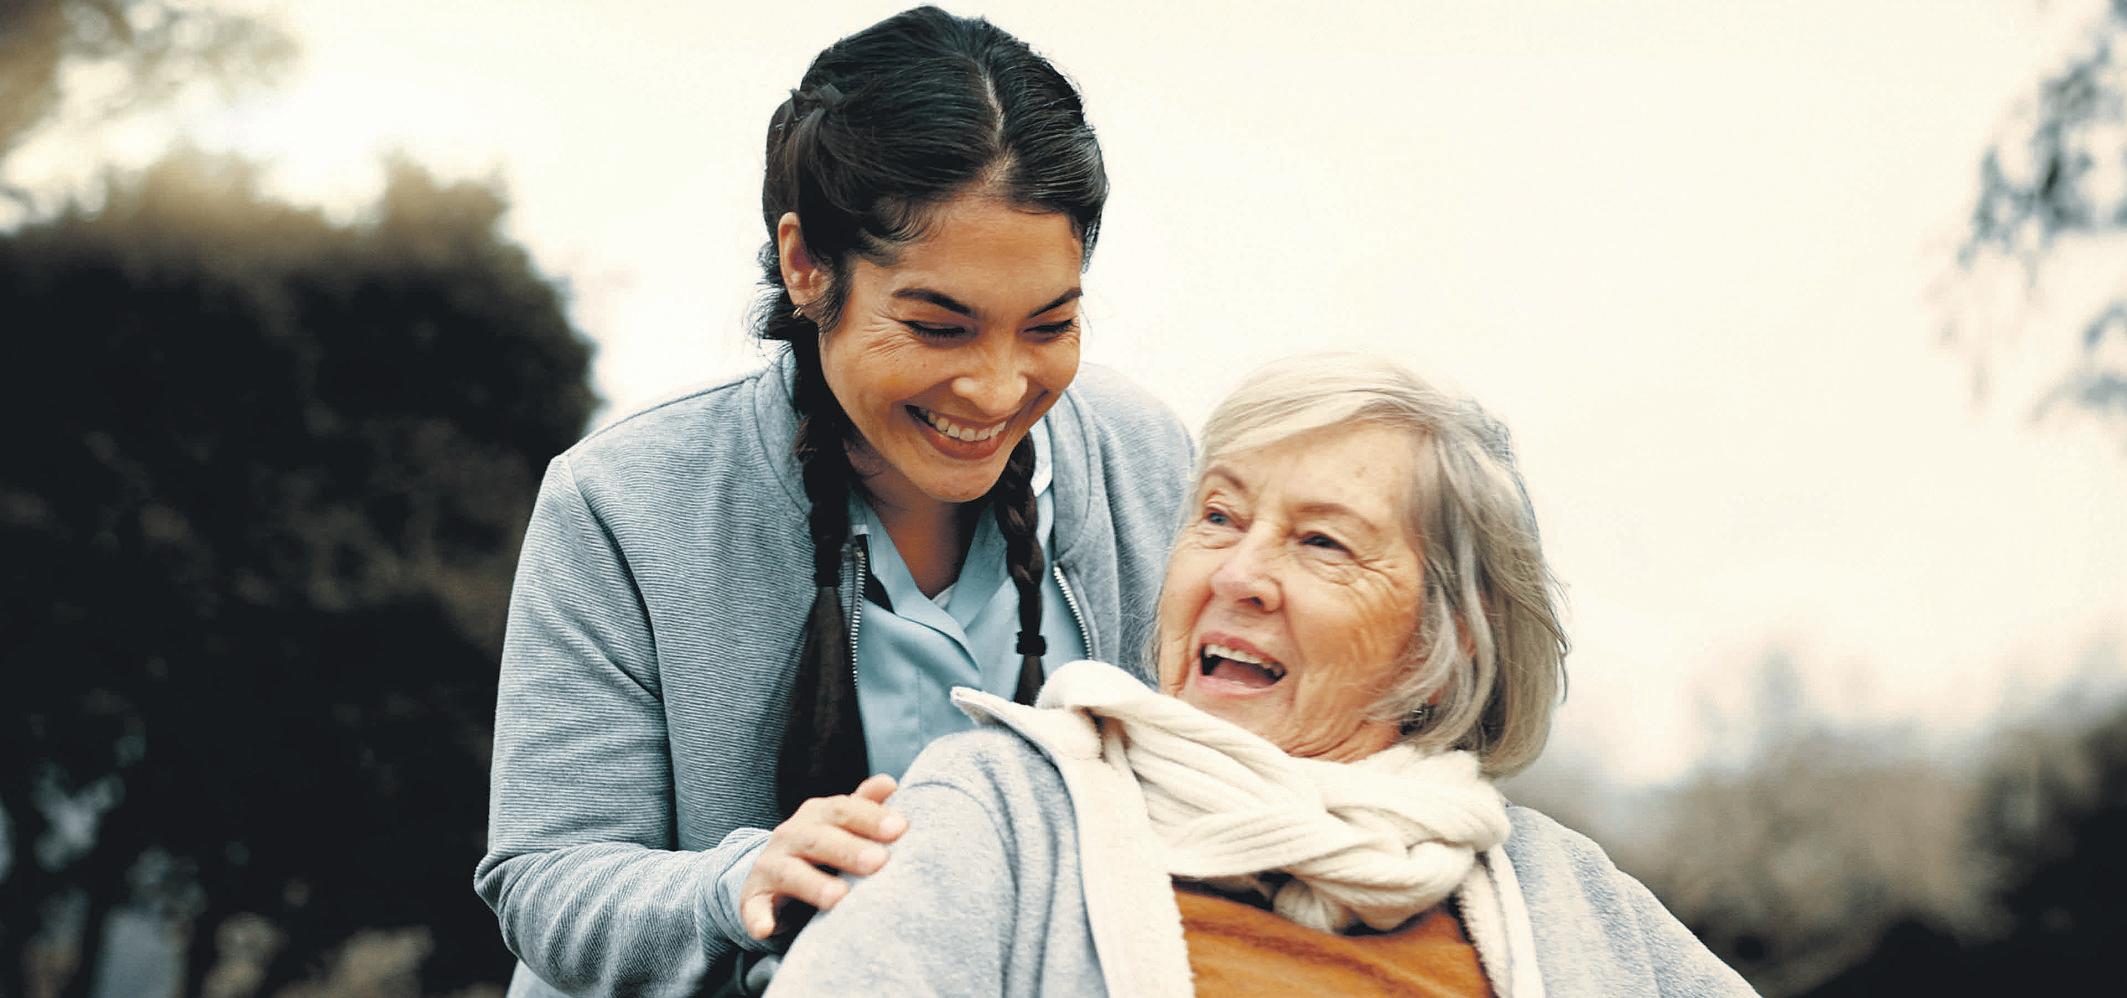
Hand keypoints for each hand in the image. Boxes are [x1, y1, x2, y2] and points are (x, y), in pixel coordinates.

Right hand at [738, 773, 905, 938]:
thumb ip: (864, 805)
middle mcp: (791, 835)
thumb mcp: (840, 824)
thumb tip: (889, 784)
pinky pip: (753, 908)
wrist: (771, 873)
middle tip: (878, 862)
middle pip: (819, 839)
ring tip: (839, 897)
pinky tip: (766, 928)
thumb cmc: (820, 846)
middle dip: (849, 850)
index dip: (870, 817)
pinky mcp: (753, 897)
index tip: (899, 828)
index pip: (843, 809)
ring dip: (813, 884)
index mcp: (816, 814)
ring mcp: (770, 865)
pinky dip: (758, 918)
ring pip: (789, 872)